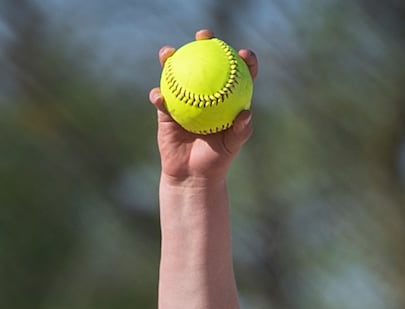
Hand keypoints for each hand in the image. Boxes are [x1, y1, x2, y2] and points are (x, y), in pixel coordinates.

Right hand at [148, 30, 257, 183]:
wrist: (193, 175)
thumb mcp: (232, 147)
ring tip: (167, 53)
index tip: (243, 54)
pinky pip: (161, 99)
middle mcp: (204, 93)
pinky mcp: (166, 111)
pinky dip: (158, 96)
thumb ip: (241, 130)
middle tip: (203, 36)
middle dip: (204, 42)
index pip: (236, 73)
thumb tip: (246, 113)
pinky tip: (158, 96)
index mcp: (225, 98)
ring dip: (169, 58)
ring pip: (176, 73)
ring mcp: (184, 98)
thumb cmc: (216, 161)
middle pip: (204, 61)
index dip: (242, 59)